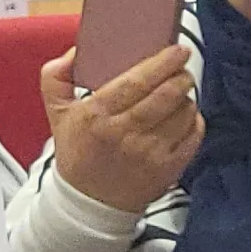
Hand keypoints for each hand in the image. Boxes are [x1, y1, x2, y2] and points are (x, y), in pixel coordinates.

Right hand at [39, 46, 201, 218]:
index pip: (135, 82)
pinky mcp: (168, 168)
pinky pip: (193, 134)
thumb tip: (76, 52)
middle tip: (182, 66)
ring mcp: (149, 153)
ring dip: (186, 97)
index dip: (160, 63)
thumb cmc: (78, 152)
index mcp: (96, 116)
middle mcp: (124, 134)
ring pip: (183, 113)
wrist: (90, 202)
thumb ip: (56, 76)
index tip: (175, 50)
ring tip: (179, 92)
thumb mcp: (57, 113)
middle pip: (165, 96)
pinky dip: (194, 120)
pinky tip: (183, 116)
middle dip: (180, 76)